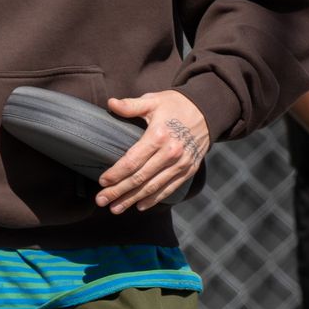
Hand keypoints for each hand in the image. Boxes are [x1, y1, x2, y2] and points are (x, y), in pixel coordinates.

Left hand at [96, 90, 209, 213]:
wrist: (207, 110)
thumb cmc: (175, 104)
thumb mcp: (153, 100)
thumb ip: (130, 105)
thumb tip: (110, 103)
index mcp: (158, 136)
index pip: (132, 161)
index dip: (116, 173)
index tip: (102, 181)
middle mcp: (170, 153)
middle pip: (139, 178)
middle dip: (118, 191)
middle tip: (101, 200)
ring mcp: (181, 164)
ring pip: (152, 187)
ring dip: (132, 199)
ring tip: (116, 208)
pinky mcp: (189, 170)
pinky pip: (169, 188)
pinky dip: (154, 199)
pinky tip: (139, 206)